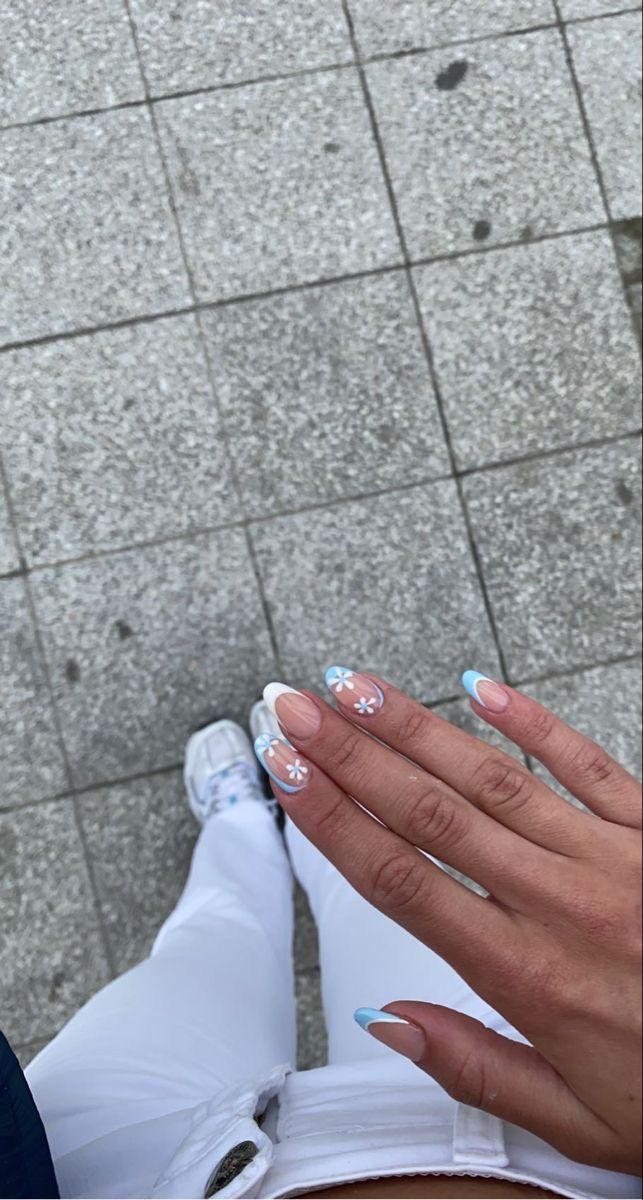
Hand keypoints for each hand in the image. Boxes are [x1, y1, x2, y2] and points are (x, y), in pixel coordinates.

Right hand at [255, 670, 641, 1175]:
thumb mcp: (575, 1123)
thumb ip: (473, 1067)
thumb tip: (385, 1018)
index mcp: (530, 975)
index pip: (402, 881)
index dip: (333, 820)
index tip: (286, 774)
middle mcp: (563, 902)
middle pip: (431, 812)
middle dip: (351, 754)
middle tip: (294, 707)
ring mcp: (611, 856)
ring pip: (492, 776)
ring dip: (415, 727)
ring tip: (356, 688)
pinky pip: (585, 762)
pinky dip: (531, 719)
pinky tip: (480, 684)